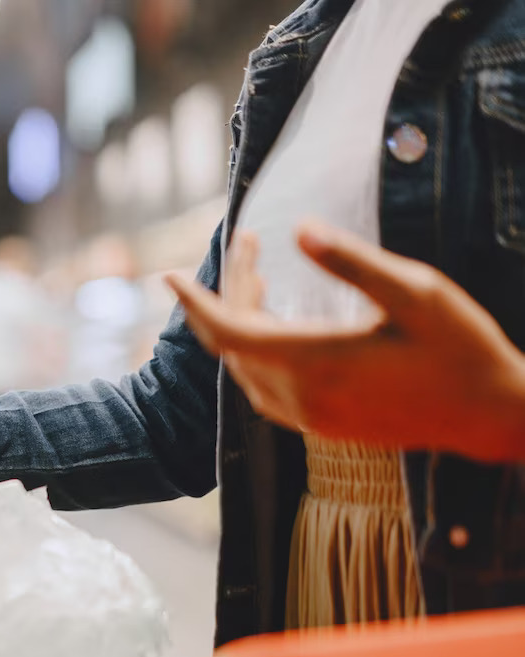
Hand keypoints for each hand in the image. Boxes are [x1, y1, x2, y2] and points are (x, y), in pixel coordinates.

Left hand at [165, 222, 524, 462]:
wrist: (491, 416)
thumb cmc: (461, 348)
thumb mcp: (415, 292)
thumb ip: (351, 262)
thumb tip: (300, 230)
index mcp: (316, 360)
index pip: (228, 330)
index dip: (193, 301)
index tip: (167, 274)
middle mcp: (301, 395)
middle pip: (234, 343)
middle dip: (228, 292)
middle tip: (248, 245)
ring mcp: (308, 416)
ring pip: (246, 366)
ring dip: (240, 321)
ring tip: (258, 275)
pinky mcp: (320, 425)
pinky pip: (264, 386)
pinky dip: (255, 351)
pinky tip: (273, 323)